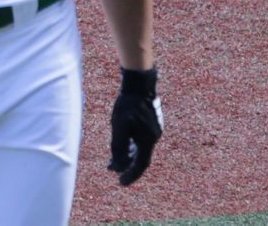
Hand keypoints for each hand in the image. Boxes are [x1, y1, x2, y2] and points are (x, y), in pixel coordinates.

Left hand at [108, 67, 162, 185]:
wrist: (138, 85)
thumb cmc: (127, 105)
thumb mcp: (119, 128)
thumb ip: (118, 148)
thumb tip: (115, 167)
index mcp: (148, 140)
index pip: (140, 165)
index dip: (130, 175)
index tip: (121, 182)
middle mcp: (154, 137)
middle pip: (141, 157)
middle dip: (127, 165)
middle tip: (112, 168)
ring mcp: (154, 129)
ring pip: (141, 148)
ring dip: (128, 155)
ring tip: (114, 157)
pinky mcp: (151, 123)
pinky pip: (142, 140)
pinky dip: (132, 145)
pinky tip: (122, 142)